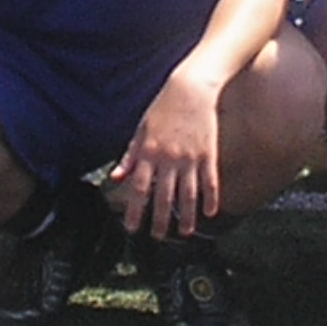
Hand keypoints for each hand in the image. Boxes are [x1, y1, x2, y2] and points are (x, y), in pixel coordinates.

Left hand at [113, 69, 221, 239]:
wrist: (191, 88)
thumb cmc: (163, 107)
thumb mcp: (141, 128)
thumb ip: (130, 155)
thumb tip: (116, 177)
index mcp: (149, 152)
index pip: (140, 188)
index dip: (135, 211)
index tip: (131, 228)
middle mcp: (169, 158)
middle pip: (163, 196)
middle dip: (159, 220)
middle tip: (157, 237)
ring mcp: (190, 157)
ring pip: (188, 194)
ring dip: (185, 216)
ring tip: (183, 232)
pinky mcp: (208, 154)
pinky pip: (210, 181)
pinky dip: (210, 198)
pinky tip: (210, 213)